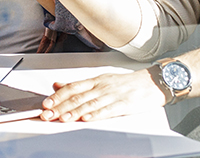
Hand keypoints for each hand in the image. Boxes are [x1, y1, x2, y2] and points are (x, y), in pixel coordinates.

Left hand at [39, 69, 166, 121]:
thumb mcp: (102, 80)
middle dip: (61, 107)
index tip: (46, 103)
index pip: (73, 87)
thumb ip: (80, 85)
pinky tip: (87, 118)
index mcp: (96, 80)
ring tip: (62, 118)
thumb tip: (59, 85)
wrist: (153, 82)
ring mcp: (113, 95)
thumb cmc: (128, 83)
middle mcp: (102, 87)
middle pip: (78, 97)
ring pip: (90, 104)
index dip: (58, 96)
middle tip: (47, 114)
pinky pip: (108, 110)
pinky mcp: (124, 104)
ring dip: (74, 112)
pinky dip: (96, 114)